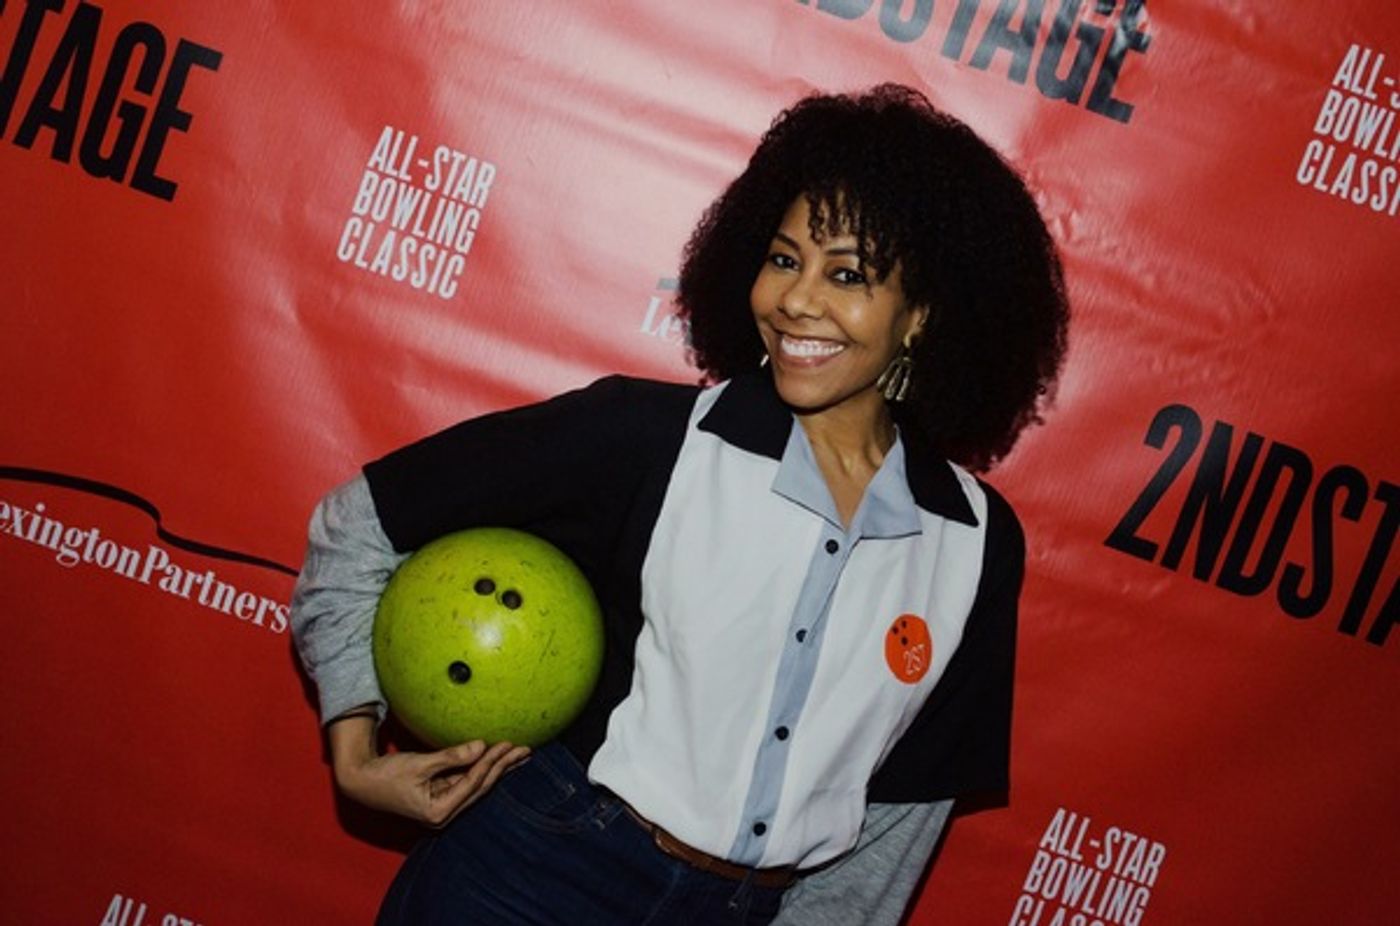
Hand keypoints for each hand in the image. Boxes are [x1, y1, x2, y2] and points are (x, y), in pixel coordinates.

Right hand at [327, 714, 529, 826]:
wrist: (360, 781)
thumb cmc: (385, 775)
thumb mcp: (418, 765)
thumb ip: (451, 757)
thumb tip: (481, 747)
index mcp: (438, 812)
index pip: (473, 783)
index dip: (492, 762)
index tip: (508, 744)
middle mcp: (444, 814)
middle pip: (481, 787)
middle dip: (503, 767)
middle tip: (525, 749)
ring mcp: (443, 806)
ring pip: (477, 784)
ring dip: (497, 768)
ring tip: (519, 754)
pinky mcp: (440, 796)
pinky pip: (466, 780)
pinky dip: (481, 768)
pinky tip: (496, 758)